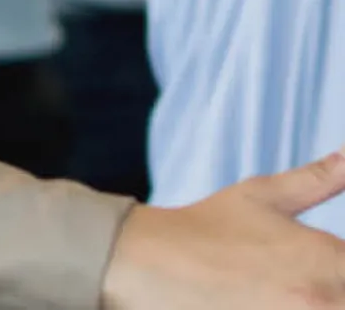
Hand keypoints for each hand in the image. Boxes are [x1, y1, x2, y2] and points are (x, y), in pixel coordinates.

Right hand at [102, 152, 344, 308]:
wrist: (151, 264)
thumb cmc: (208, 227)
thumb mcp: (262, 196)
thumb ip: (318, 179)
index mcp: (328, 260)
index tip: (332, 274)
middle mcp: (320, 300)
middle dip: (336, 294)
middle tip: (302, 286)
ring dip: (319, 305)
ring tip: (278, 296)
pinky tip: (265, 307)